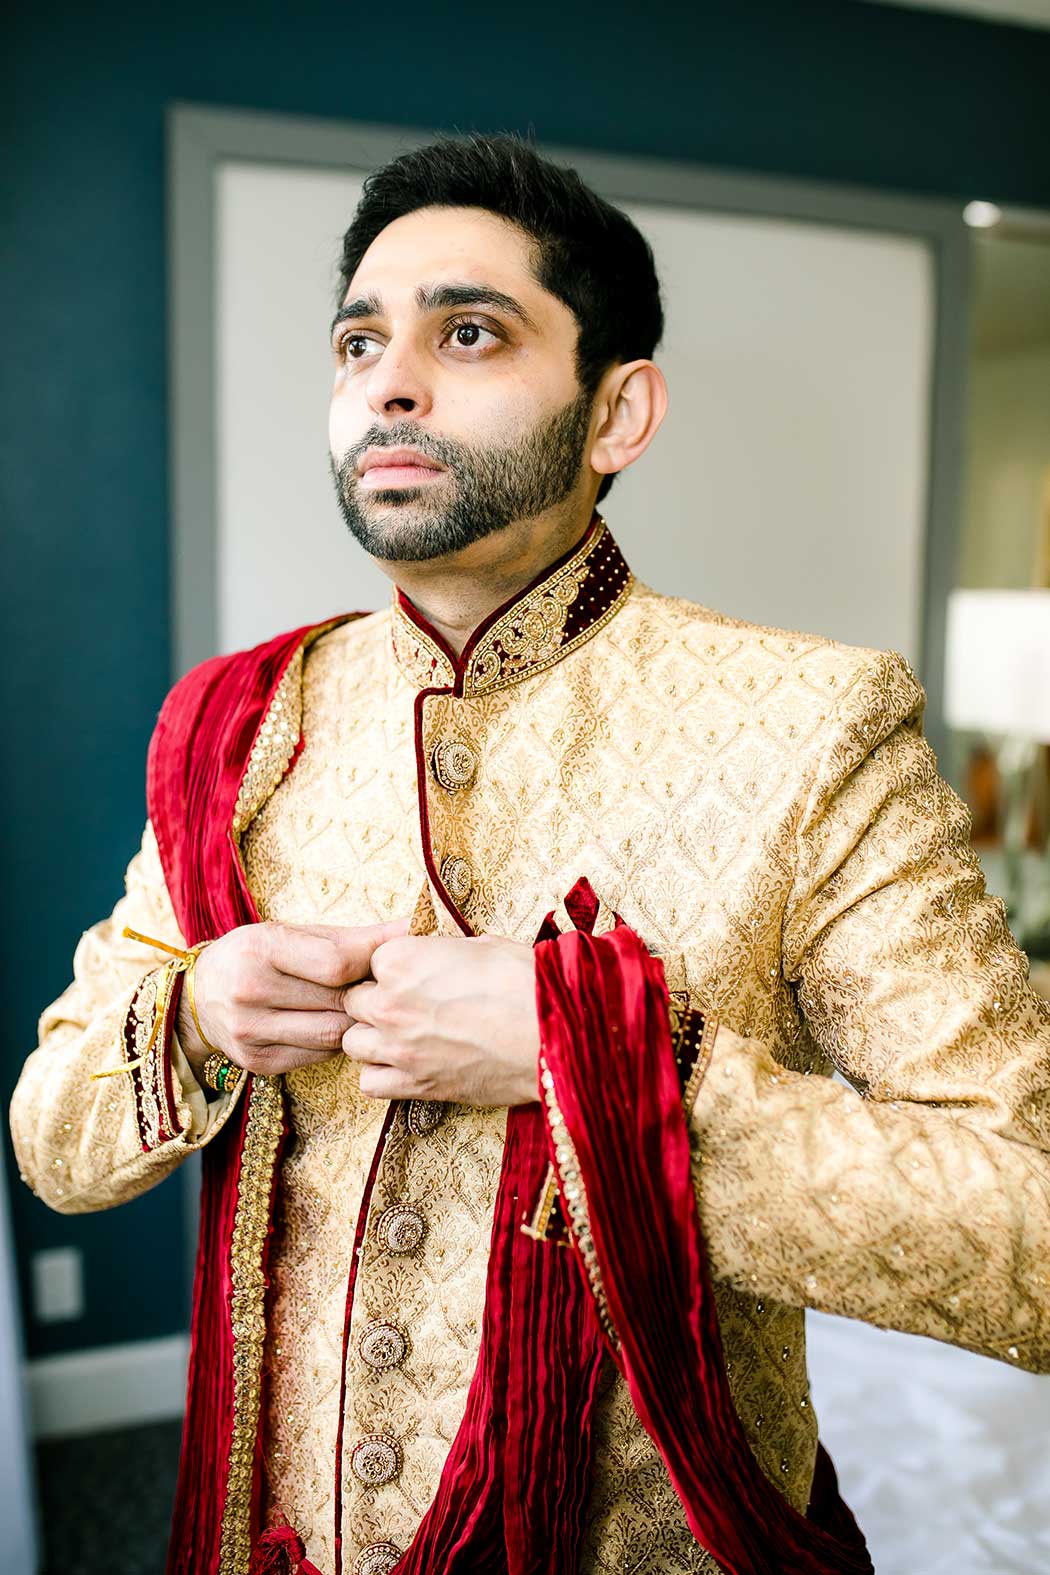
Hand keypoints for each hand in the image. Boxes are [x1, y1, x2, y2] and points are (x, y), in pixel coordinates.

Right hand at [177, 918, 408, 1080]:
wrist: (198, 996)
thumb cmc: (256, 955)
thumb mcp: (293, 933)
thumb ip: (352, 937)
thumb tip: (410, 929)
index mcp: (260, 949)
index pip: (336, 963)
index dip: (371, 962)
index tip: (391, 959)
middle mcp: (250, 992)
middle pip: (338, 1002)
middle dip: (366, 994)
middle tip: (381, 987)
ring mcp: (250, 1032)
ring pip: (333, 1035)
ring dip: (353, 1022)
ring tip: (358, 1007)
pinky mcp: (257, 1062)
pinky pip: (318, 1056)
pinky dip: (332, 1042)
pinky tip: (330, 1024)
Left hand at [342, 934, 539, 1106]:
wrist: (554, 1034)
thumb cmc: (526, 983)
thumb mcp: (482, 945)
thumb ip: (443, 951)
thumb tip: (437, 955)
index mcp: (402, 960)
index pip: (372, 961)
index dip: (394, 968)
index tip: (414, 974)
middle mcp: (390, 1003)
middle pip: (355, 1002)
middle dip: (377, 1001)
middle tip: (411, 1004)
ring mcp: (398, 1047)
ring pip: (354, 1042)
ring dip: (373, 1037)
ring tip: (404, 1035)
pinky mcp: (414, 1084)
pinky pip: (369, 1082)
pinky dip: (381, 1075)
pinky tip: (406, 1065)